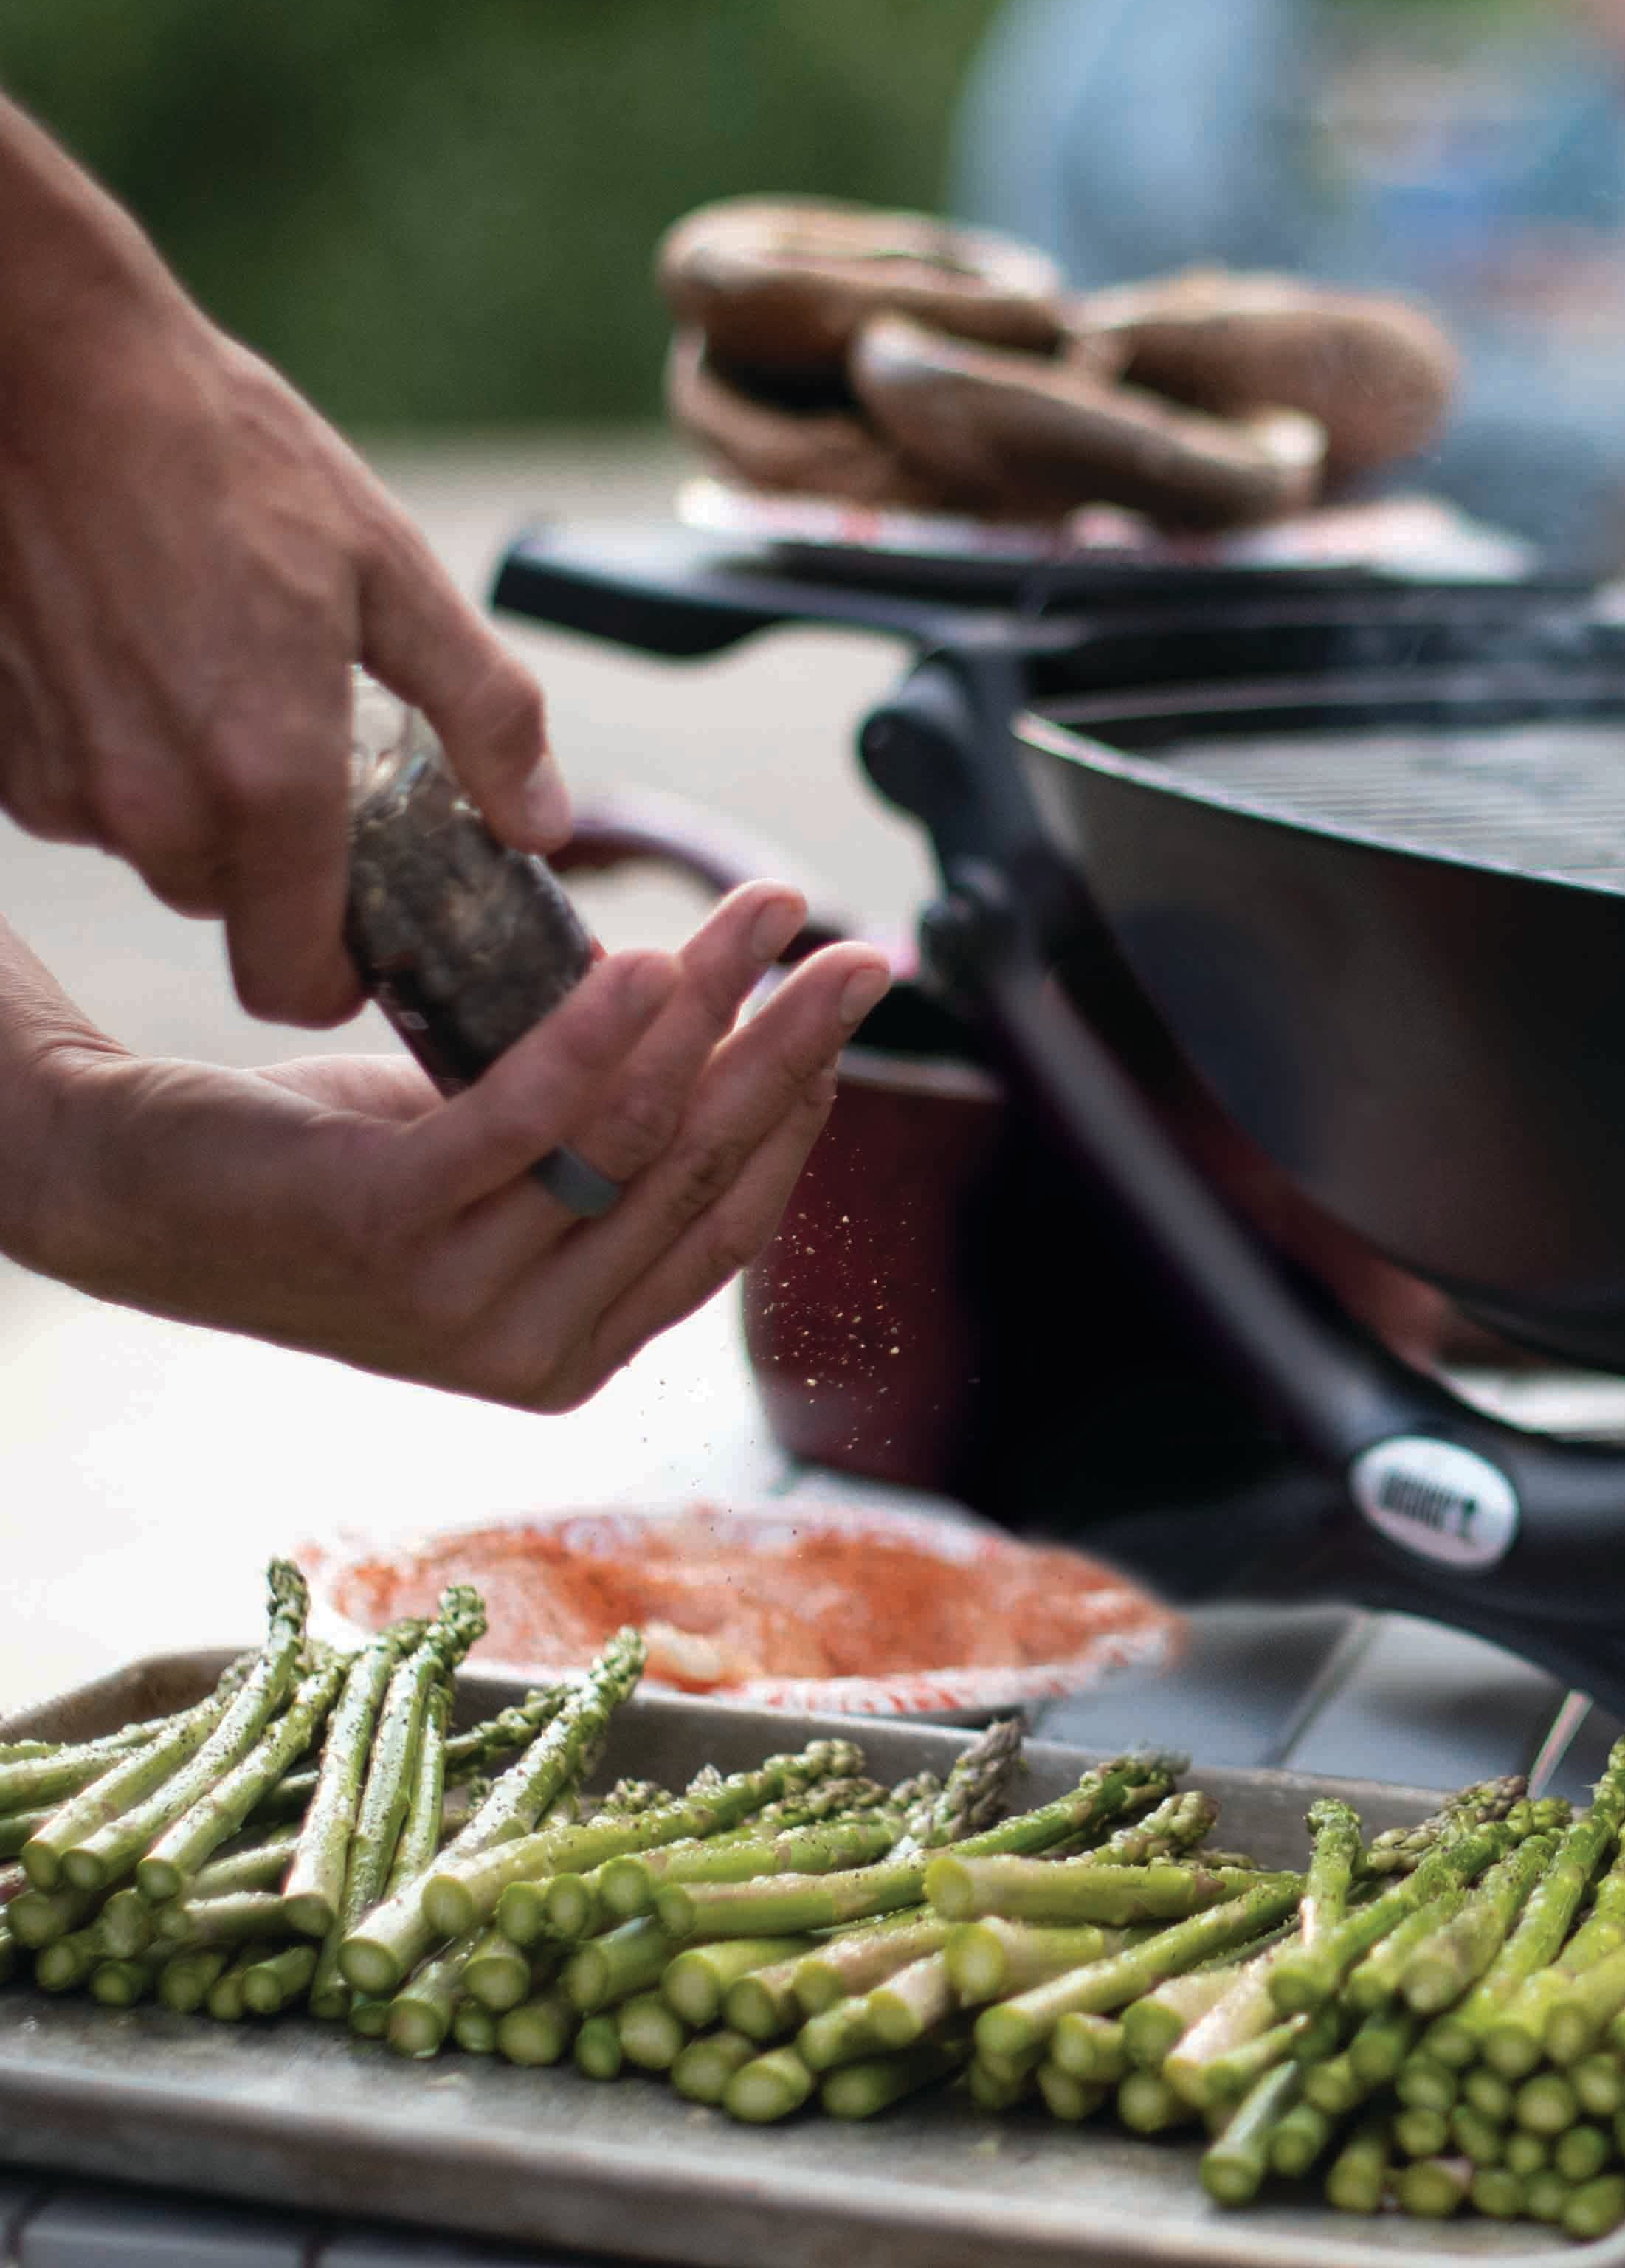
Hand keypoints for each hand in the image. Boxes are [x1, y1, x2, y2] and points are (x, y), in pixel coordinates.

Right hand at [0, 96, 567, 1025]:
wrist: (50, 376)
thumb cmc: (230, 460)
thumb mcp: (396, 576)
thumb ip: (486, 717)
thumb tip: (547, 825)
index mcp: (267, 782)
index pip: (295, 982)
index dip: (344, 973)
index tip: (376, 922)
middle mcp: (151, 805)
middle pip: (233, 912)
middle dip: (283, 867)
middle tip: (319, 763)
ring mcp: (61, 779)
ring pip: (157, 853)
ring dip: (202, 805)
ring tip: (231, 682)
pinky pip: (83, 799)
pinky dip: (127, 760)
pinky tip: (149, 660)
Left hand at [0, 889, 889, 1409]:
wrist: (120, 1187)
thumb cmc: (321, 1169)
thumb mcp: (491, 1175)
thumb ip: (605, 1152)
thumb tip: (757, 1057)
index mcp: (575, 1351)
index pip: (732, 1222)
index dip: (801, 1111)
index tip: (840, 1009)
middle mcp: (529, 1348)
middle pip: (699, 1170)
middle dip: (796, 1046)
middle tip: (861, 954)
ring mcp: (454, 1301)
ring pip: (629, 1136)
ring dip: (714, 1008)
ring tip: (760, 916)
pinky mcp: (381, 1228)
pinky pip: (523, 1124)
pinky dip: (594, 1036)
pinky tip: (643, 963)